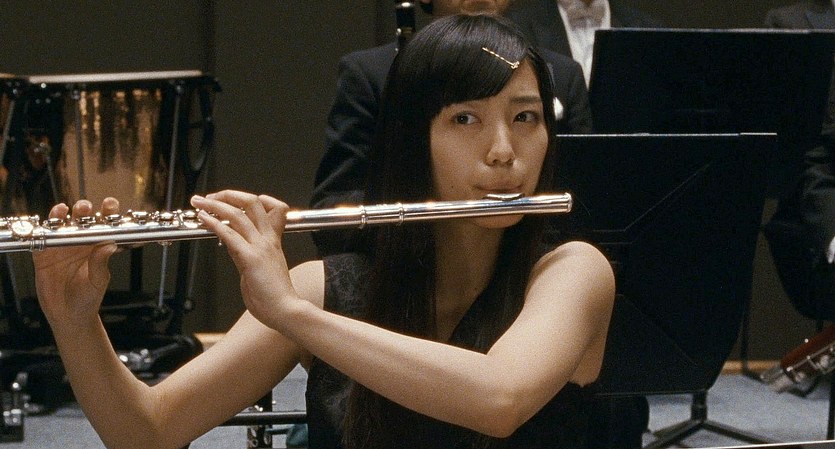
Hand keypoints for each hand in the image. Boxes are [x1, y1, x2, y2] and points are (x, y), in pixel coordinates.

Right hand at [33, 198, 118, 327]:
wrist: (68, 315)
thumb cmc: (88, 297)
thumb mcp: (97, 281)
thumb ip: (100, 263)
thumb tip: (109, 245)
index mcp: (97, 246)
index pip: (104, 224)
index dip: (108, 212)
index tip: (109, 205)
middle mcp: (80, 242)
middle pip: (82, 218)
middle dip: (84, 209)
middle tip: (86, 209)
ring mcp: (62, 246)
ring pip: (62, 223)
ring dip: (65, 213)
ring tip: (68, 211)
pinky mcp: (44, 254)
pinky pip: (43, 236)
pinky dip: (46, 227)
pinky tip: (51, 220)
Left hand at [190, 190, 298, 329]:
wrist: (285, 310)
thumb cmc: (274, 296)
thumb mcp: (260, 269)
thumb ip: (247, 255)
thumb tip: (233, 247)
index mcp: (273, 241)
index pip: (270, 208)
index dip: (252, 200)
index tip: (233, 202)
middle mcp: (267, 239)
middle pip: (252, 203)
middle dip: (228, 195)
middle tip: (210, 196)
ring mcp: (260, 247)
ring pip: (238, 214)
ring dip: (215, 205)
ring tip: (199, 202)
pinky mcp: (250, 258)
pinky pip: (230, 234)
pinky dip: (213, 223)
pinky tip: (203, 219)